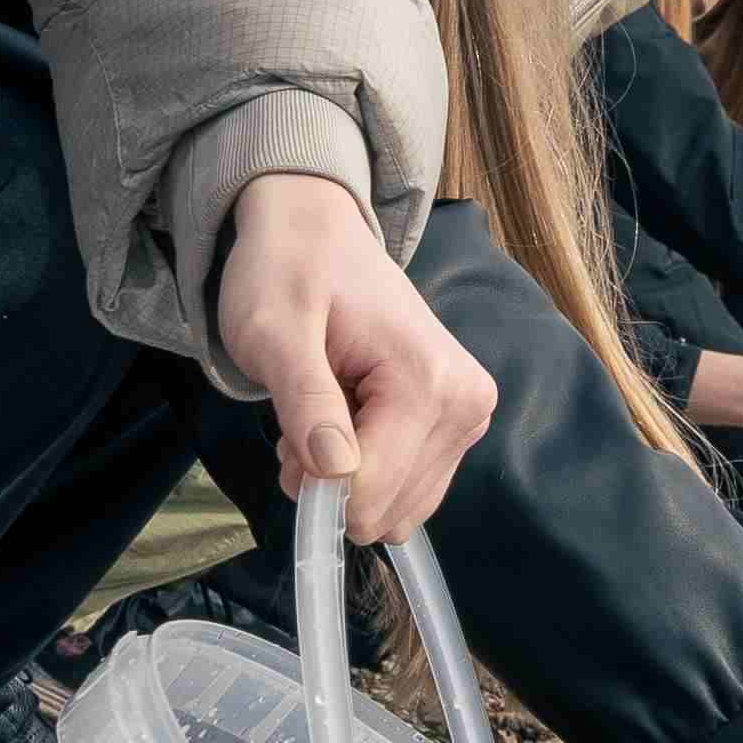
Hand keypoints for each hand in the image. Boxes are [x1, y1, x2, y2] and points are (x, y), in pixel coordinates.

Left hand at [212, 170, 495, 541]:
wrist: (318, 232)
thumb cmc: (288, 271)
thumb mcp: (274, 331)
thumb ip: (306, 398)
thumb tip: (338, 472)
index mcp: (430, 381)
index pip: (370, 490)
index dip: (311, 481)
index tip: (285, 438)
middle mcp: (467, 405)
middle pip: (385, 508)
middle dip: (329, 479)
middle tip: (302, 418)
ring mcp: (469, 418)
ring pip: (397, 510)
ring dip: (346, 479)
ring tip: (323, 414)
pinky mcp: (460, 426)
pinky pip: (409, 492)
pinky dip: (367, 473)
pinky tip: (347, 423)